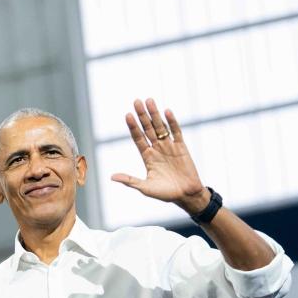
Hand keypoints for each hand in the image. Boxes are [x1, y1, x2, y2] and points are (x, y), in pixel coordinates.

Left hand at [111, 98, 208, 213]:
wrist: (186, 196)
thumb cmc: (165, 194)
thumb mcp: (145, 188)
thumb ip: (130, 180)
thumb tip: (112, 177)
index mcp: (147, 156)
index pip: (138, 138)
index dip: (133, 127)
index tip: (127, 115)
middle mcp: (157, 148)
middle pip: (148, 129)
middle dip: (142, 115)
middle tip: (136, 101)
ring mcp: (169, 147)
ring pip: (160, 127)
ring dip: (155, 114)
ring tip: (149, 101)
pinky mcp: (181, 147)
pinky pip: (176, 132)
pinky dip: (172, 122)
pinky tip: (167, 112)